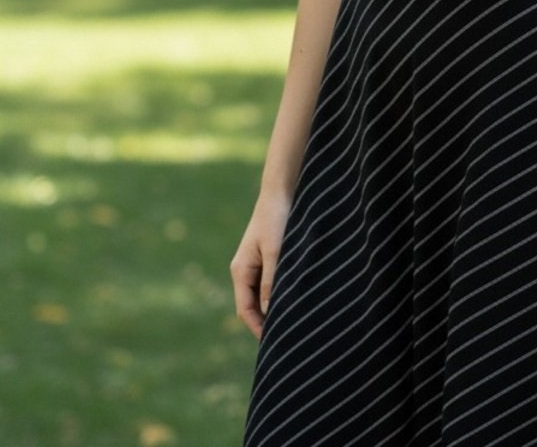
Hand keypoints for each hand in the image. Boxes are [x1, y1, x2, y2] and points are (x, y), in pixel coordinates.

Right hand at [230, 193, 290, 338]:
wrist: (282, 191)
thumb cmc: (277, 219)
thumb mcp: (276, 252)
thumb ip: (272, 281)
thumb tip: (268, 313)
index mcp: (241, 270)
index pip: (245, 310)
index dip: (258, 328)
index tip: (274, 344)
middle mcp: (245, 269)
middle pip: (252, 306)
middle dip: (266, 322)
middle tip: (286, 340)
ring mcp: (256, 263)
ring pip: (262, 295)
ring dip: (274, 308)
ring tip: (293, 323)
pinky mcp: (269, 256)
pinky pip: (271, 283)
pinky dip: (279, 294)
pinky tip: (296, 299)